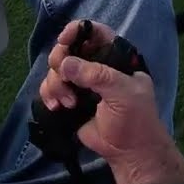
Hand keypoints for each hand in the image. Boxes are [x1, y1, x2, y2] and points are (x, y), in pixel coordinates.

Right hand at [38, 20, 183, 183]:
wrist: (129, 152)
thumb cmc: (135, 119)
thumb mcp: (123, 93)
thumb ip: (97, 75)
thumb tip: (65, 65)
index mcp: (113, 57)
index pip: (94, 32)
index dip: (77, 30)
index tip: (64, 40)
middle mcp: (95, 66)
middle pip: (67, 50)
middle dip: (60, 63)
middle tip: (65, 78)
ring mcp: (80, 83)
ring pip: (55, 70)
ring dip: (56, 85)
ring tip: (69, 103)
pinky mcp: (69, 99)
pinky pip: (50, 88)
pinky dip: (49, 95)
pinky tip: (57, 107)